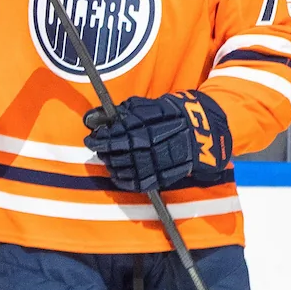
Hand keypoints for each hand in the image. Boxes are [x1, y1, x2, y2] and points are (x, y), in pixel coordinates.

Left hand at [83, 91, 231, 191]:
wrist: (199, 131)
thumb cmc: (170, 114)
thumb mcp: (146, 106)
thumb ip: (124, 112)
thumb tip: (100, 116)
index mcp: (142, 129)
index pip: (112, 137)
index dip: (98, 140)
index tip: (91, 139)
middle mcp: (147, 147)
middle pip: (116, 154)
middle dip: (104, 152)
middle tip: (98, 149)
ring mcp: (154, 164)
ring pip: (124, 169)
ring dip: (112, 166)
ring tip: (107, 161)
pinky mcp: (161, 176)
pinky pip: (137, 183)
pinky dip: (124, 181)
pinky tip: (117, 175)